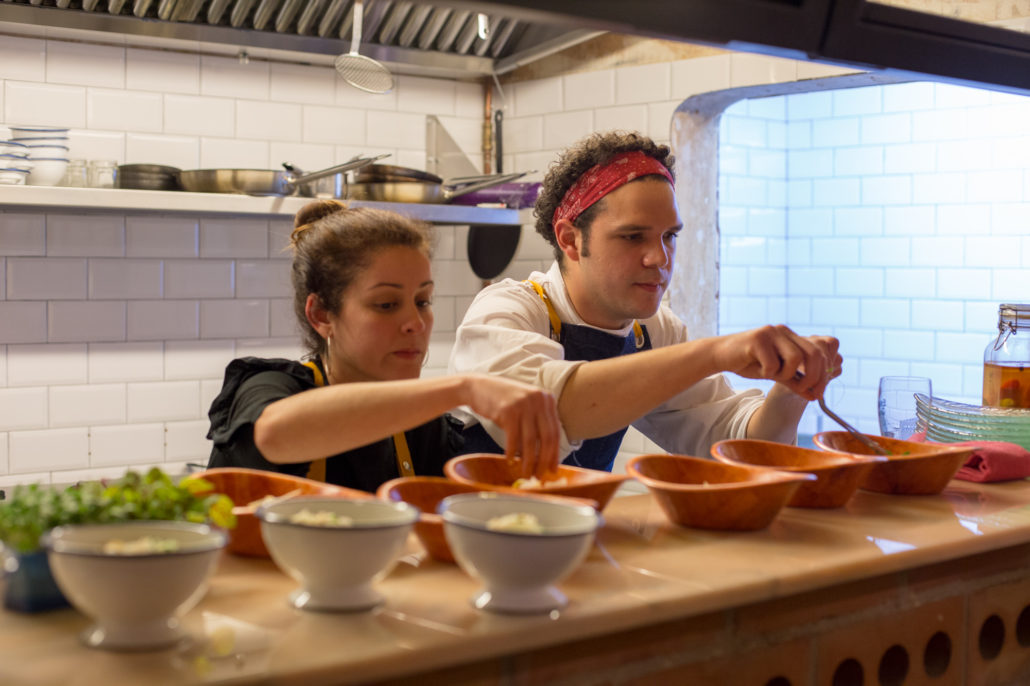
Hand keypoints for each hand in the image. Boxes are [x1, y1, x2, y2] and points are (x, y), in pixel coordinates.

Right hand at [462, 374, 560, 477]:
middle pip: (547, 437)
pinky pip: (513, 438)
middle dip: (543, 460)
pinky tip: (509, 460)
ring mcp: (524, 404)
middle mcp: (539, 400)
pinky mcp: (508, 410)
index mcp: (547, 399)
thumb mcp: (525, 407)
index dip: (555, 453)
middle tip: (539, 476)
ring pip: (530, 441)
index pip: (556, 431)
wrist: (477, 387)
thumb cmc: (502, 402)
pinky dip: (512, 452)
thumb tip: (546, 456)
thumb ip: (537, 424)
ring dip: (528, 461)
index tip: (552, 469)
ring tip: (525, 473)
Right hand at [713, 326, 841, 400]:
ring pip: (795, 359)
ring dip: (786, 374)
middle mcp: (784, 331)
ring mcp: (771, 333)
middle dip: (813, 377)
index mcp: (792, 337)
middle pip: (813, 354)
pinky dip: (767, 372)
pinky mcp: (758, 339)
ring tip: (772, 375)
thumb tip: (815, 396)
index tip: (819, 393)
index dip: (824, 374)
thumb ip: (796, 382)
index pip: (819, 353)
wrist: (721, 355)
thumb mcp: (776, 374)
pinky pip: (773, 363)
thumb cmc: (749, 363)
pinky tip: (757, 369)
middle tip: (804, 390)